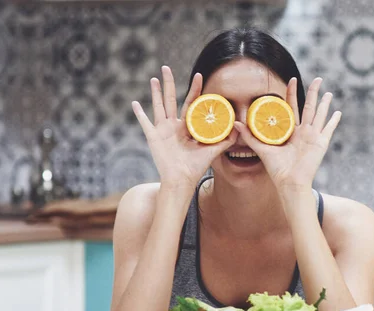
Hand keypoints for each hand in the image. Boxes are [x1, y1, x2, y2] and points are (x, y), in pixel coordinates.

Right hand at [132, 66, 237, 190]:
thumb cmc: (195, 168)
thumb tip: (239, 129)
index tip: (199, 75)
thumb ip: (225, 140)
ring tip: (154, 78)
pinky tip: (134, 103)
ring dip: (155, 92)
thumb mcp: (212, 151)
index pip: (191, 103)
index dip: (194, 90)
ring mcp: (162, 130)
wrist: (181, 180)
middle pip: (171, 99)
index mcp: (187, 127)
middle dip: (169, 83)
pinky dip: (139, 114)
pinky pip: (145, 123)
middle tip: (166, 67)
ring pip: (158, 106)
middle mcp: (174, 126)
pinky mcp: (153, 137)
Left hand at [235, 77, 341, 193]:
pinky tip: (338, 112)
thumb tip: (236, 123)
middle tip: (317, 79)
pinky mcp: (321, 143)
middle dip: (313, 92)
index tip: (291, 80)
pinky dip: (334, 121)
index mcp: (290, 131)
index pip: (291, 107)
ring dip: (324, 104)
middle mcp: (303, 132)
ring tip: (328, 92)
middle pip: (309, 107)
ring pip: (320, 115)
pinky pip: (329, 129)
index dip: (292, 94)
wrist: (289, 182)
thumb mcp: (262, 149)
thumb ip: (250, 136)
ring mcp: (313, 137)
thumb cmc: (276, 169)